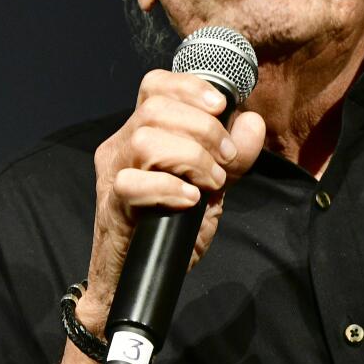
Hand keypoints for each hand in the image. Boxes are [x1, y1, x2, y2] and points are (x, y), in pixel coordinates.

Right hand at [82, 70, 266, 330]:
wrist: (139, 278)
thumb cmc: (172, 230)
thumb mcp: (213, 187)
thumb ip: (235, 156)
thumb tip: (252, 122)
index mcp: (143, 131)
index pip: (155, 85)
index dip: (189, 86)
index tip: (222, 106)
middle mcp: (122, 145)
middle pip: (155, 107)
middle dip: (203, 129)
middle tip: (225, 160)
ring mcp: (113, 174)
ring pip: (145, 138)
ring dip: (190, 157)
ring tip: (210, 183)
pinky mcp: (111, 206)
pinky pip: (132, 183)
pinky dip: (169, 187)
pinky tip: (190, 200)